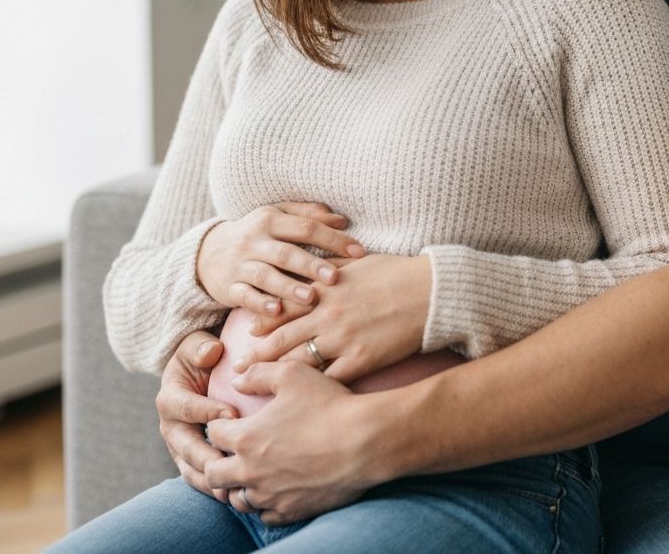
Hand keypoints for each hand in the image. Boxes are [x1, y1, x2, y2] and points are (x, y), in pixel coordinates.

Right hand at [156, 331, 238, 500]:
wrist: (200, 371)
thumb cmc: (203, 354)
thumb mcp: (198, 343)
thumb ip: (201, 346)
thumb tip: (210, 352)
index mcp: (170, 397)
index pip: (185, 406)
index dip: (206, 410)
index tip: (232, 413)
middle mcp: (170, 425)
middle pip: (184, 446)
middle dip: (205, 456)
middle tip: (229, 462)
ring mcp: (179, 446)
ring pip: (189, 469)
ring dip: (208, 481)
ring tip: (231, 489)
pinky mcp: (190, 460)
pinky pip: (198, 478)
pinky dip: (212, 488)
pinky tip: (234, 494)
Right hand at [196, 201, 365, 316]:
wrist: (208, 252)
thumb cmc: (257, 233)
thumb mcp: (277, 215)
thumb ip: (308, 215)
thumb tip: (341, 220)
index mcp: (271, 220)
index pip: (306, 227)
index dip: (333, 239)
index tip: (359, 251)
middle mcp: (255, 241)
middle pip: (285, 252)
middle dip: (310, 265)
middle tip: (334, 277)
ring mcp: (240, 265)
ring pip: (265, 275)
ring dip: (288, 287)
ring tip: (310, 297)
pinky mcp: (229, 287)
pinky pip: (244, 296)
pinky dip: (260, 304)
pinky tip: (277, 311)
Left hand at [205, 362, 380, 522]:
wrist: (364, 441)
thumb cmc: (328, 404)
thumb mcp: (292, 373)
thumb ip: (259, 373)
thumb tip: (237, 379)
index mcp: (246, 437)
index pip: (213, 434)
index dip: (220, 423)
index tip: (233, 419)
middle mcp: (251, 471)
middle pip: (214, 474)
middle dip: (218, 459)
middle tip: (234, 449)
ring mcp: (270, 495)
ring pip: (237, 499)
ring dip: (240, 484)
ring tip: (254, 470)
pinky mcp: (291, 510)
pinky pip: (265, 515)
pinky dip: (265, 502)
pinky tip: (276, 487)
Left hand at [231, 254, 431, 382]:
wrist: (430, 292)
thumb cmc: (397, 273)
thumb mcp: (358, 262)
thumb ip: (330, 266)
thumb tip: (312, 264)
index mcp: (325, 288)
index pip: (283, 306)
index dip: (262, 322)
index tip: (246, 337)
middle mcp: (327, 314)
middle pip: (282, 338)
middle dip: (257, 356)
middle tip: (238, 371)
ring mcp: (342, 338)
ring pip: (298, 362)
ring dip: (275, 378)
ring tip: (257, 393)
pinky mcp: (360, 360)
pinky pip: (328, 380)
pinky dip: (312, 392)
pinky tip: (299, 406)